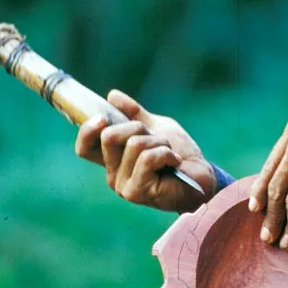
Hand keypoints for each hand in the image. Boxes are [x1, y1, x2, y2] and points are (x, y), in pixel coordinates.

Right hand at [75, 89, 215, 212]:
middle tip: (157, 139)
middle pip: (109, 137)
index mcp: (114, 160)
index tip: (102, 117)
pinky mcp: (137, 192)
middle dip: (138, 128)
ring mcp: (124, 186)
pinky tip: (175, 162)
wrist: (202, 175)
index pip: (85, 147)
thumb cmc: (180, 154)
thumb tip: (112, 95)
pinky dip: (166, 153)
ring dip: (159, 142)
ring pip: (133, 144)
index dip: (87, 130)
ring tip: (170, 153)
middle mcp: (113, 175)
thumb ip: (134, 114)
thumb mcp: (156, 128)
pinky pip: (147, 158)